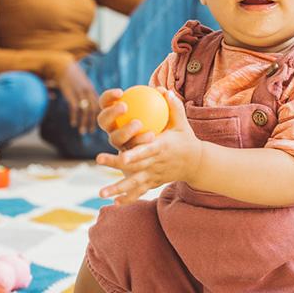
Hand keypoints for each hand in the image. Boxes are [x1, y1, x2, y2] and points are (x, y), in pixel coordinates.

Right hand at [57, 62, 99, 134]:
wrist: (61, 64)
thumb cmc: (68, 74)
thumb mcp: (78, 83)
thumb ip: (79, 93)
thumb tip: (78, 105)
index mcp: (90, 89)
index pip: (99, 104)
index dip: (99, 115)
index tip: (97, 124)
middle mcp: (88, 91)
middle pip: (94, 109)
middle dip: (93, 121)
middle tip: (91, 131)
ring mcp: (80, 92)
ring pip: (86, 110)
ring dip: (85, 122)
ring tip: (83, 131)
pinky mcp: (71, 93)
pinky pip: (75, 108)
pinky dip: (75, 117)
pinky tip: (73, 124)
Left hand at [96, 88, 202, 204]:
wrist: (196, 163)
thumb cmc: (185, 139)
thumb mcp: (182, 123)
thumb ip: (174, 106)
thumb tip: (163, 90)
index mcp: (162, 148)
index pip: (147, 151)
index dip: (135, 153)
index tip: (123, 154)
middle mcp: (156, 163)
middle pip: (134, 166)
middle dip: (116, 164)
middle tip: (98, 159)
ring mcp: (154, 175)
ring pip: (134, 183)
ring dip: (118, 188)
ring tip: (101, 193)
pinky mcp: (153, 183)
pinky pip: (139, 192)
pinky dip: (128, 198)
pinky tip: (114, 204)